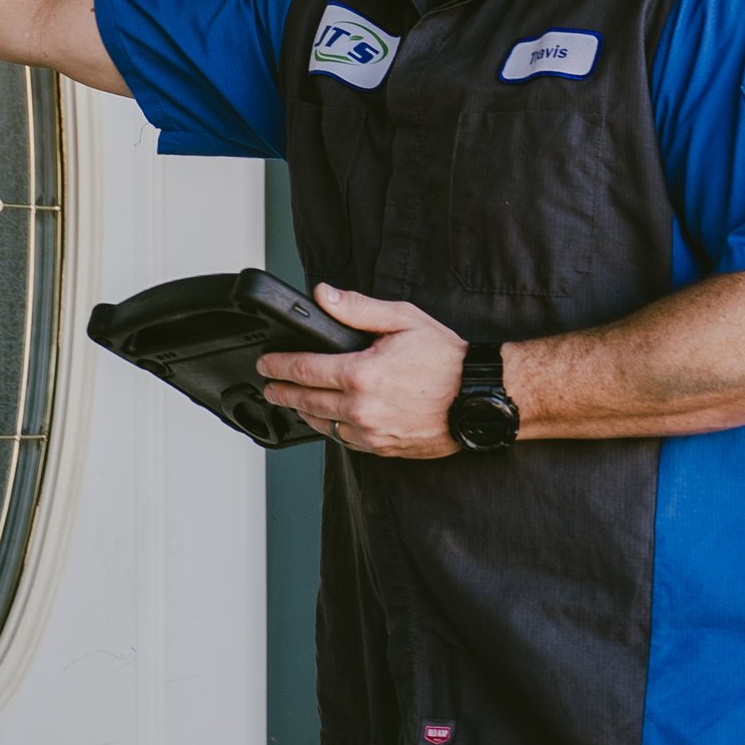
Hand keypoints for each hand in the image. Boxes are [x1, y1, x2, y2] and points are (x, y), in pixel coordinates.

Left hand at [256, 286, 470, 459]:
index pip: (304, 369)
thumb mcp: (403, 320)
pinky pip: (346, 441)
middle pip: (306, 401)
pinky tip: (329, 420)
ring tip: (294, 403)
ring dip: (304, 413)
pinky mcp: (384, 449)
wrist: (479, 397)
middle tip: (268, 386)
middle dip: (281, 392)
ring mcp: (371, 433)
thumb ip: (358, 309)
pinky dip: (332, 430)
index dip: (278, 365)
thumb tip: (324, 296)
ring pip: (323, 426)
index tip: (266, 363)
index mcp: (361, 374)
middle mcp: (361, 409)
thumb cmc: (447, 358)